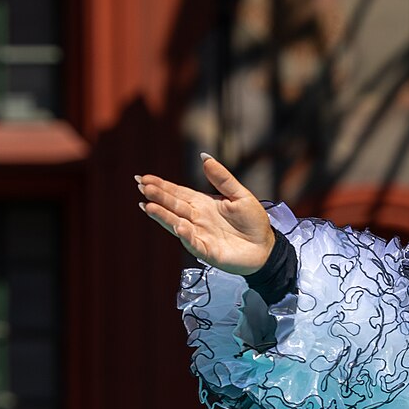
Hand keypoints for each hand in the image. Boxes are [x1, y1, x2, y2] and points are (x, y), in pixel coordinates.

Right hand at [136, 155, 274, 274]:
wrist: (266, 248)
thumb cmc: (253, 222)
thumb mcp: (240, 195)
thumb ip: (222, 179)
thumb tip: (204, 157)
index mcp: (202, 204)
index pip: (177, 192)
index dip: (161, 186)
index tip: (144, 178)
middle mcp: (197, 218)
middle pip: (174, 205)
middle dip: (158, 196)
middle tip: (142, 187)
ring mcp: (200, 235)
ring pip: (177, 223)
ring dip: (163, 215)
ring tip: (148, 206)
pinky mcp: (207, 251)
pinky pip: (194, 242)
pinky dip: (185, 235)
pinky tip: (178, 226)